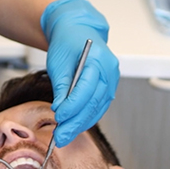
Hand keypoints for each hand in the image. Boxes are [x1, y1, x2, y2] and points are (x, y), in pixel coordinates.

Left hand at [41, 0, 120, 146]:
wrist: (78, 31)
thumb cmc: (67, 42)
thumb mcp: (58, 62)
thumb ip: (61, 86)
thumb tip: (60, 110)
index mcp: (98, 59)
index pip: (86, 88)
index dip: (73, 106)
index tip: (59, 117)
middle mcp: (110, 71)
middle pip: (93, 102)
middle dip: (76, 122)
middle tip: (60, 137)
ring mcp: (112, 80)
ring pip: (97, 108)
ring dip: (80, 124)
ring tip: (63, 137)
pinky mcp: (108, 88)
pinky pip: (99, 107)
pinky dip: (86, 118)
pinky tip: (74, 128)